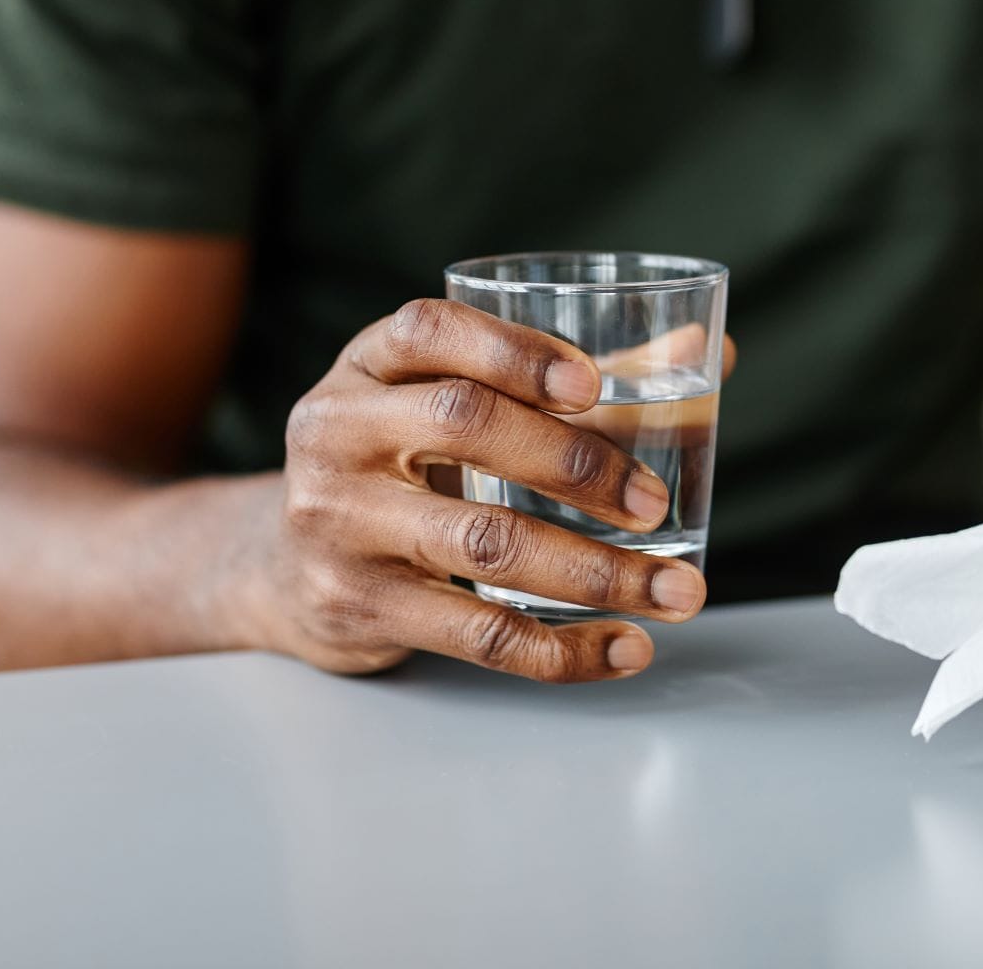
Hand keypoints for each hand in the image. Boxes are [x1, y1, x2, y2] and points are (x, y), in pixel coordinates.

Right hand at [253, 298, 710, 678]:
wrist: (276, 567)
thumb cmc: (400, 467)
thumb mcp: (448, 405)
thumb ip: (573, 383)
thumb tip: (706, 355)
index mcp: (368, 367)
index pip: (429, 332)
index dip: (514, 350)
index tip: (594, 384)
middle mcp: (339, 434)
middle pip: (465, 426)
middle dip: (578, 464)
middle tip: (655, 502)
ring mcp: (340, 523)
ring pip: (484, 542)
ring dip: (597, 572)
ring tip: (677, 592)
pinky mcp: (358, 606)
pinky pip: (475, 632)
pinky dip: (562, 648)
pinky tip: (624, 648)